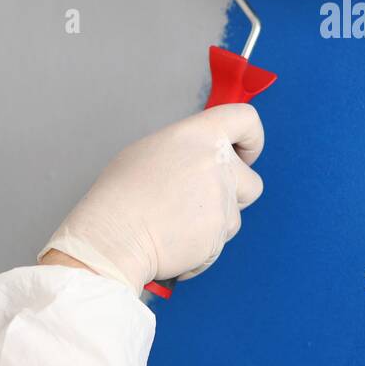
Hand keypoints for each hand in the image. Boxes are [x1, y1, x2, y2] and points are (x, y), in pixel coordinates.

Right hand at [38, 104, 264, 294]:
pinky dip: (203, 245)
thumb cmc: (121, 196)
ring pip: (235, 214)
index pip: (246, 120)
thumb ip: (190, 148)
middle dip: (232, 195)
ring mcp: (222, 199)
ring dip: (214, 222)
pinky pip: (221, 241)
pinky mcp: (219, 232)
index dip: (252, 138)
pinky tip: (175, 240)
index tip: (245, 153)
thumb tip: (205, 155)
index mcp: (199, 135)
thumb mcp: (152, 150)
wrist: (113, 238)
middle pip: (250, 180)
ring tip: (176, 222)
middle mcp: (216, 163)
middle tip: (196, 202)